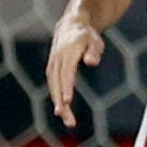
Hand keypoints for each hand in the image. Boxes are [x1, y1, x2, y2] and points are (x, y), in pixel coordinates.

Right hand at [45, 14, 105, 129]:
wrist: (70, 26)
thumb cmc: (86, 36)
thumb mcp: (94, 41)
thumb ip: (94, 51)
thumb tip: (91, 62)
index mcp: (67, 53)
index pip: (66, 73)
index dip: (66, 87)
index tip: (67, 102)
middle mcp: (57, 60)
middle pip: (57, 84)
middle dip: (62, 103)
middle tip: (69, 121)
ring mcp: (52, 65)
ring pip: (54, 87)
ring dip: (59, 104)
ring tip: (68, 120)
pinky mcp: (52, 69)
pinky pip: (53, 86)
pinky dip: (56, 98)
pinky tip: (62, 111)